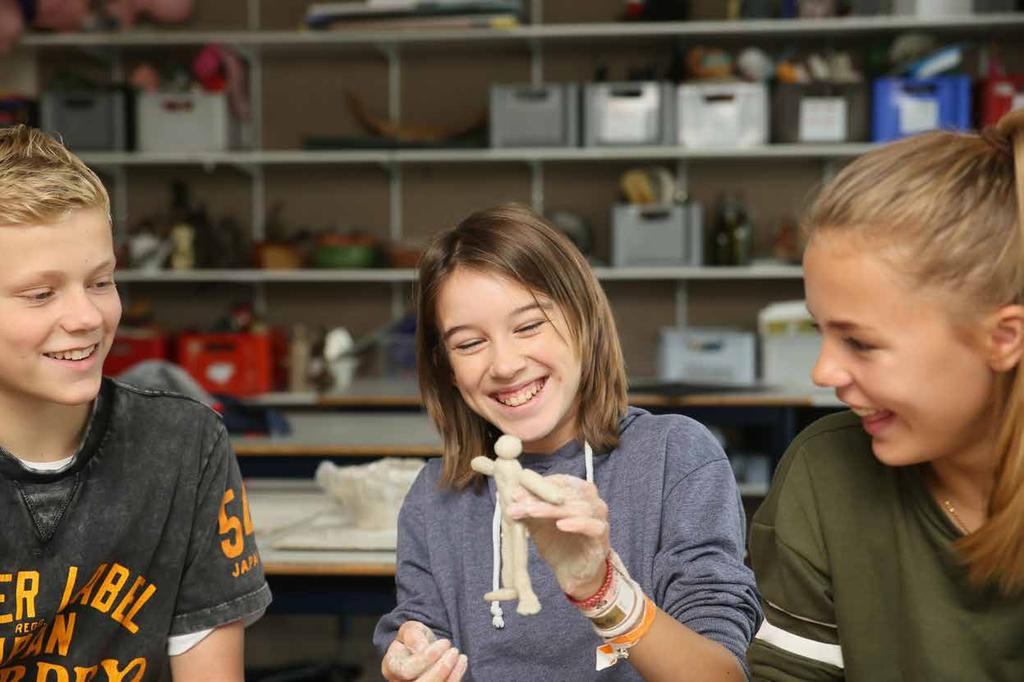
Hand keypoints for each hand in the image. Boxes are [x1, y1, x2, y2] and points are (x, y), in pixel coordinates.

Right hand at [381, 621, 467, 681]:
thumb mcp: (410, 629)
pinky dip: (455, 678)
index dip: (426, 659)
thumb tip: (421, 648)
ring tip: (460, 657)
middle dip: (441, 670)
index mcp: (391, 667)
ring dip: (451, 675)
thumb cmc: (414, 640)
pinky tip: (462, 663)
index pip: (406, 671)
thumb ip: (412, 636)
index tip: (444, 643)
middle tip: (454, 651)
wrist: (421, 649)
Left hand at [506, 474, 609, 598]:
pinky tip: (561, 525)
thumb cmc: (557, 543)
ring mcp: (598, 518)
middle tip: (517, 501)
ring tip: (531, 511)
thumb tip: (513, 493)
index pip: (559, 481)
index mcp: (578, 491)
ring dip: (551, 509)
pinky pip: (591, 526)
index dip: (537, 484)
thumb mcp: (538, 523)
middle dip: (539, 497)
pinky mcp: (601, 537)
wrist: (572, 573)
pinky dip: (576, 523)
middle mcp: (592, 500)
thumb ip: (529, 508)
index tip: (517, 489)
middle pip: (565, 494)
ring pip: (577, 507)